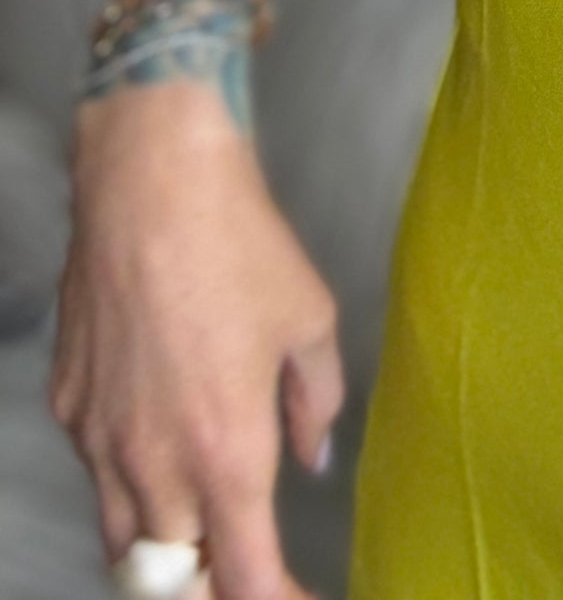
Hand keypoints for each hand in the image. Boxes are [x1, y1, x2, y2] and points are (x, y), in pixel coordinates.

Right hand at [51, 79, 342, 599]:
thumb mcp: (309, 320)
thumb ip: (316, 403)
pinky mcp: (66, 406)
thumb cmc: (241, 246)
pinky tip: (155, 441)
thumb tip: (311, 456)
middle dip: (213, 582)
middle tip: (247, 559)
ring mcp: (99, 440)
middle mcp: (154, 464)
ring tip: (201, 529)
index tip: (298, 598)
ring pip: (125, 538)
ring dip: (164, 548)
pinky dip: (126, 481)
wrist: (151, 184)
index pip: (245, 577)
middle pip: (175, 577)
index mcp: (227, 452)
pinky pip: (96, 473)